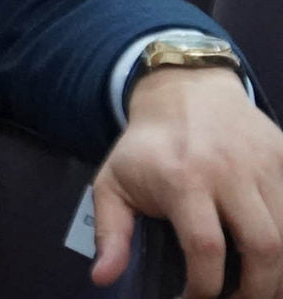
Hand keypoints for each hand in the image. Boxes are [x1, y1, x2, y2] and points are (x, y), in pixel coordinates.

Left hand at [91, 66, 282, 297]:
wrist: (184, 89)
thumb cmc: (147, 145)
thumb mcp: (113, 181)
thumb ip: (110, 232)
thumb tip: (103, 278)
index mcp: (182, 178)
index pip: (206, 248)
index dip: (205, 287)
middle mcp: (229, 171)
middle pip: (263, 247)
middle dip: (256, 291)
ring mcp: (264, 164)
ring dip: (279, 274)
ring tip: (259, 289)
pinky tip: (275, 261)